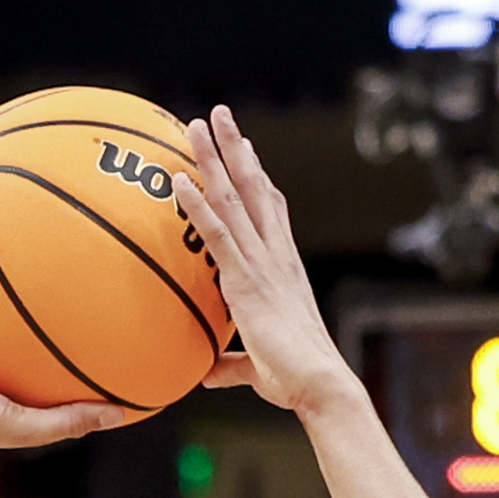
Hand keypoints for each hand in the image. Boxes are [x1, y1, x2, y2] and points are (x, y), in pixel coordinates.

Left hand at [169, 106, 360, 419]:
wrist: (317, 382)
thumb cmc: (294, 379)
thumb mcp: (255, 367)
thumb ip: (230, 365)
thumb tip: (207, 374)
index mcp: (283, 266)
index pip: (271, 210)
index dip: (257, 177)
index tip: (245, 148)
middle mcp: (275, 254)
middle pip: (254, 188)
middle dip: (235, 149)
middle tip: (219, 115)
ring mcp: (262, 262)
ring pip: (235, 198)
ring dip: (214, 158)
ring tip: (197, 123)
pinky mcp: (246, 280)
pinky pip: (217, 233)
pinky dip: (198, 205)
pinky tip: (181, 180)